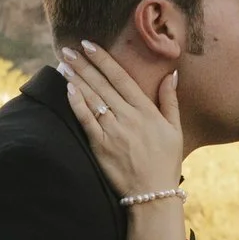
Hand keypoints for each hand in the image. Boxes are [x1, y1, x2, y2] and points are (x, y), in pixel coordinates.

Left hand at [61, 40, 184, 206]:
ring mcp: (113, 131)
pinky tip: (68, 89)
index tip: (89, 45)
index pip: (120, 78)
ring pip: (92, 98)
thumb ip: (170, 100)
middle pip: (102, 84)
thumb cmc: (166, 162)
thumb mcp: (175, 130)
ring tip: (63, 64)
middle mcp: (128, 117)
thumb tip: (171, 75)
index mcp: (146, 110)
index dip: (103, 60)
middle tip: (67, 48)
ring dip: (76, 79)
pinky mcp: (101, 146)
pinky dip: (77, 103)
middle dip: (83, 64)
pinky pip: (86, 120)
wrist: (153, 194)